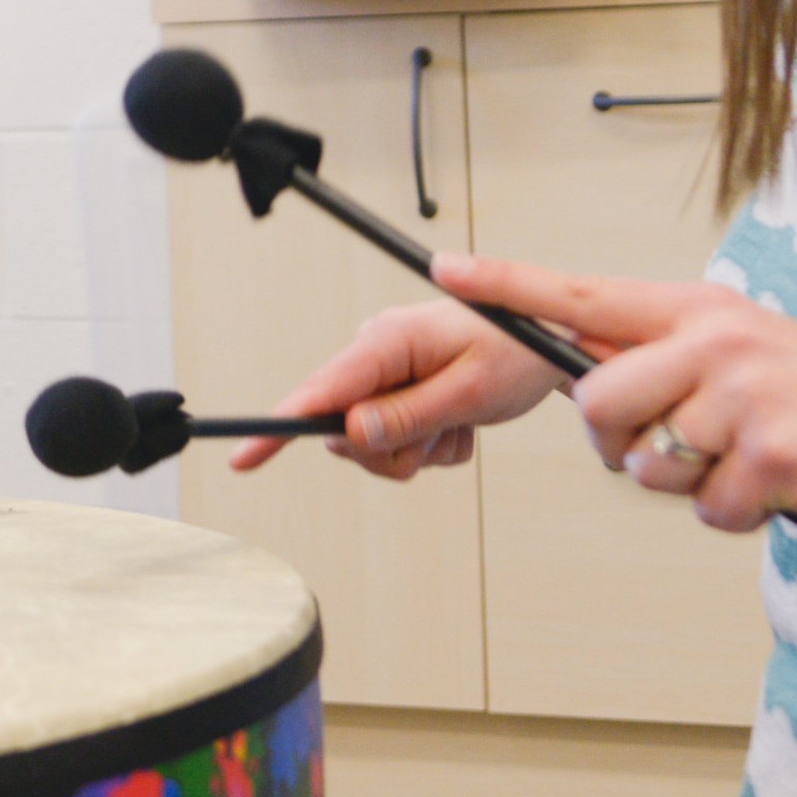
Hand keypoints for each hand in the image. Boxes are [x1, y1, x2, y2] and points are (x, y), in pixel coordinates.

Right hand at [229, 298, 566, 475]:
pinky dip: (434, 444)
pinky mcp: (400, 394)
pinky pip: (400, 445)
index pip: (319, 390)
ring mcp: (387, 376)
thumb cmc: (518, 351)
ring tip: (459, 422)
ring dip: (420, 447)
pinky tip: (461, 422)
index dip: (279, 426)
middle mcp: (377, 355)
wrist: (551, 343)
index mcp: (386, 341)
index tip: (244, 456)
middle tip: (444, 431)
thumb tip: (353, 434)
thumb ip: (409, 415)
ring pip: (373, 445)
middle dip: (394, 448)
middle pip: (345, 432)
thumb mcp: (470, 390)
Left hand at [433, 252, 796, 534]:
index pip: (582, 292)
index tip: (445, 270)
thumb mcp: (742, 354)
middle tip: (673, 450)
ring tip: (745, 461)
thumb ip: (665, 358)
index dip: (508, 286)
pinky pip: (703, 508)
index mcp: (699, 311)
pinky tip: (777, 488)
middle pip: (598, 403)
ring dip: (686, 484)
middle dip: (619, 447)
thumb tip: (584, 381)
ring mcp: (744, 396)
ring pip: (648, 464)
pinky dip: (733, 514)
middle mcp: (715, 341)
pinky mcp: (770, 456)